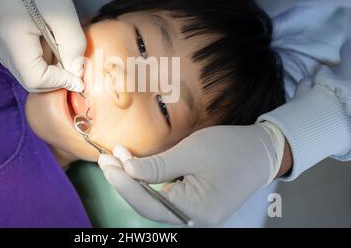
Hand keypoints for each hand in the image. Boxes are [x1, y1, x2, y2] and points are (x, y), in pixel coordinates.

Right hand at [0, 0, 85, 91]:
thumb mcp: (65, 12)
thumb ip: (73, 45)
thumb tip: (76, 75)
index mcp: (10, 37)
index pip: (35, 79)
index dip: (60, 82)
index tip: (79, 77)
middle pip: (30, 79)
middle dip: (55, 77)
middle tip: (72, 61)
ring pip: (27, 73)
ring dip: (48, 68)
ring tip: (58, 45)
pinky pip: (22, 63)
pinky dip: (40, 61)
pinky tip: (47, 43)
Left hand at [98, 122, 287, 226]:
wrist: (263, 152)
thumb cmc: (230, 149)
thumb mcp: (191, 152)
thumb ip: (156, 166)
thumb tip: (126, 170)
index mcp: (195, 211)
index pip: (147, 201)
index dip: (122, 182)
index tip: (106, 161)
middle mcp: (194, 221)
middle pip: (149, 205)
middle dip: (125, 182)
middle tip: (107, 159)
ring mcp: (196, 216)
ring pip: (155, 202)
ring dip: (135, 182)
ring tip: (117, 161)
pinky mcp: (196, 206)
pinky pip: (167, 198)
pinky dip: (150, 183)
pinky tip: (137, 168)